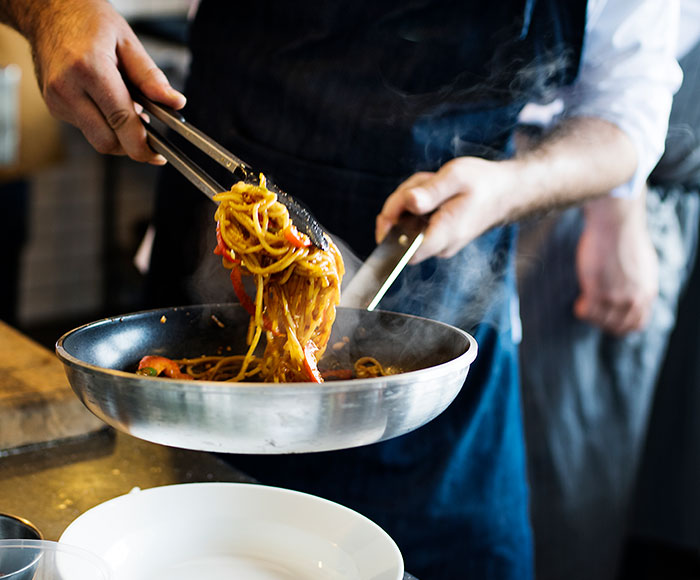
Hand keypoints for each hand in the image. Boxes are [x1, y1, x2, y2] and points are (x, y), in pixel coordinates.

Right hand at [29, 0, 185, 163]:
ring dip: (118, 134)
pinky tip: (108, 103)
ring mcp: (57, 100)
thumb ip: (151, 77)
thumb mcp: (127, 41)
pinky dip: (104, 124)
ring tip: (128, 108)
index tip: (158, 155)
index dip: (143, 145)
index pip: (121, 122)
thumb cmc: (88, 21)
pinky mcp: (54, 106)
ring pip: (97, 139)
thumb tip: (175, 103)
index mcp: (89, 69)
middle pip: (107, 142)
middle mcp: (67, 88)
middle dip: (131, 145)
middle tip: (149, 133)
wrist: (48, 12)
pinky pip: (87, 129)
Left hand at [375, 157, 516, 262]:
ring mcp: (438, 244)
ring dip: (411, 201)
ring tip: (434, 183)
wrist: (505, 191)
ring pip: (406, 225)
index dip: (390, 230)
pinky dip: (418, 205)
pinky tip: (435, 192)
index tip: (395, 207)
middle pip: (400, 232)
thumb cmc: (482, 182)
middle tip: (425, 183)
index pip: (404, 251)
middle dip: (402, 203)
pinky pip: (415, 223)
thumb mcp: (456, 176)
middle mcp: (440, 246)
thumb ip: (430, 192)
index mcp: (444, 234)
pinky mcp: (437, 238)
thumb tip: (409, 204)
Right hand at [573, 191, 657, 334]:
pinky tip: (579, 301)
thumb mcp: (644, 266)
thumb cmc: (626, 238)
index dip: (620, 324)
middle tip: (593, 310)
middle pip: (617, 326)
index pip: (636, 324)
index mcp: (646, 293)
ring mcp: (615, 296)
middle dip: (603, 322)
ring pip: (600, 321)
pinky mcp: (597, 290)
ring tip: (585, 302)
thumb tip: (633, 291)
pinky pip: (587, 312)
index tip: (609, 316)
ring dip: (591, 316)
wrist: (616, 224)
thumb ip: (639, 284)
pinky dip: (582, 310)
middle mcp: (633, 299)